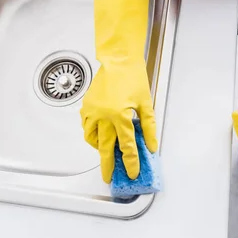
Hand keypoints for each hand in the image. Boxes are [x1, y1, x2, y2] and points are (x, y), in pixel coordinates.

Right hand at [81, 61, 156, 183]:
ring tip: (105, 152)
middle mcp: (104, 116)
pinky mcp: (87, 106)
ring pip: (92, 138)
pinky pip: (86, 126)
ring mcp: (93, 111)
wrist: (118, 60)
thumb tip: (151, 145)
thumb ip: (149, 127)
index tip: (132, 172)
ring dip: (98, 148)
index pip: (127, 147)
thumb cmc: (133, 78)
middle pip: (105, 148)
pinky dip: (90, 134)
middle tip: (108, 177)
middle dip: (108, 165)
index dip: (131, 162)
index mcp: (121, 116)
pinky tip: (98, 134)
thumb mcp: (146, 103)